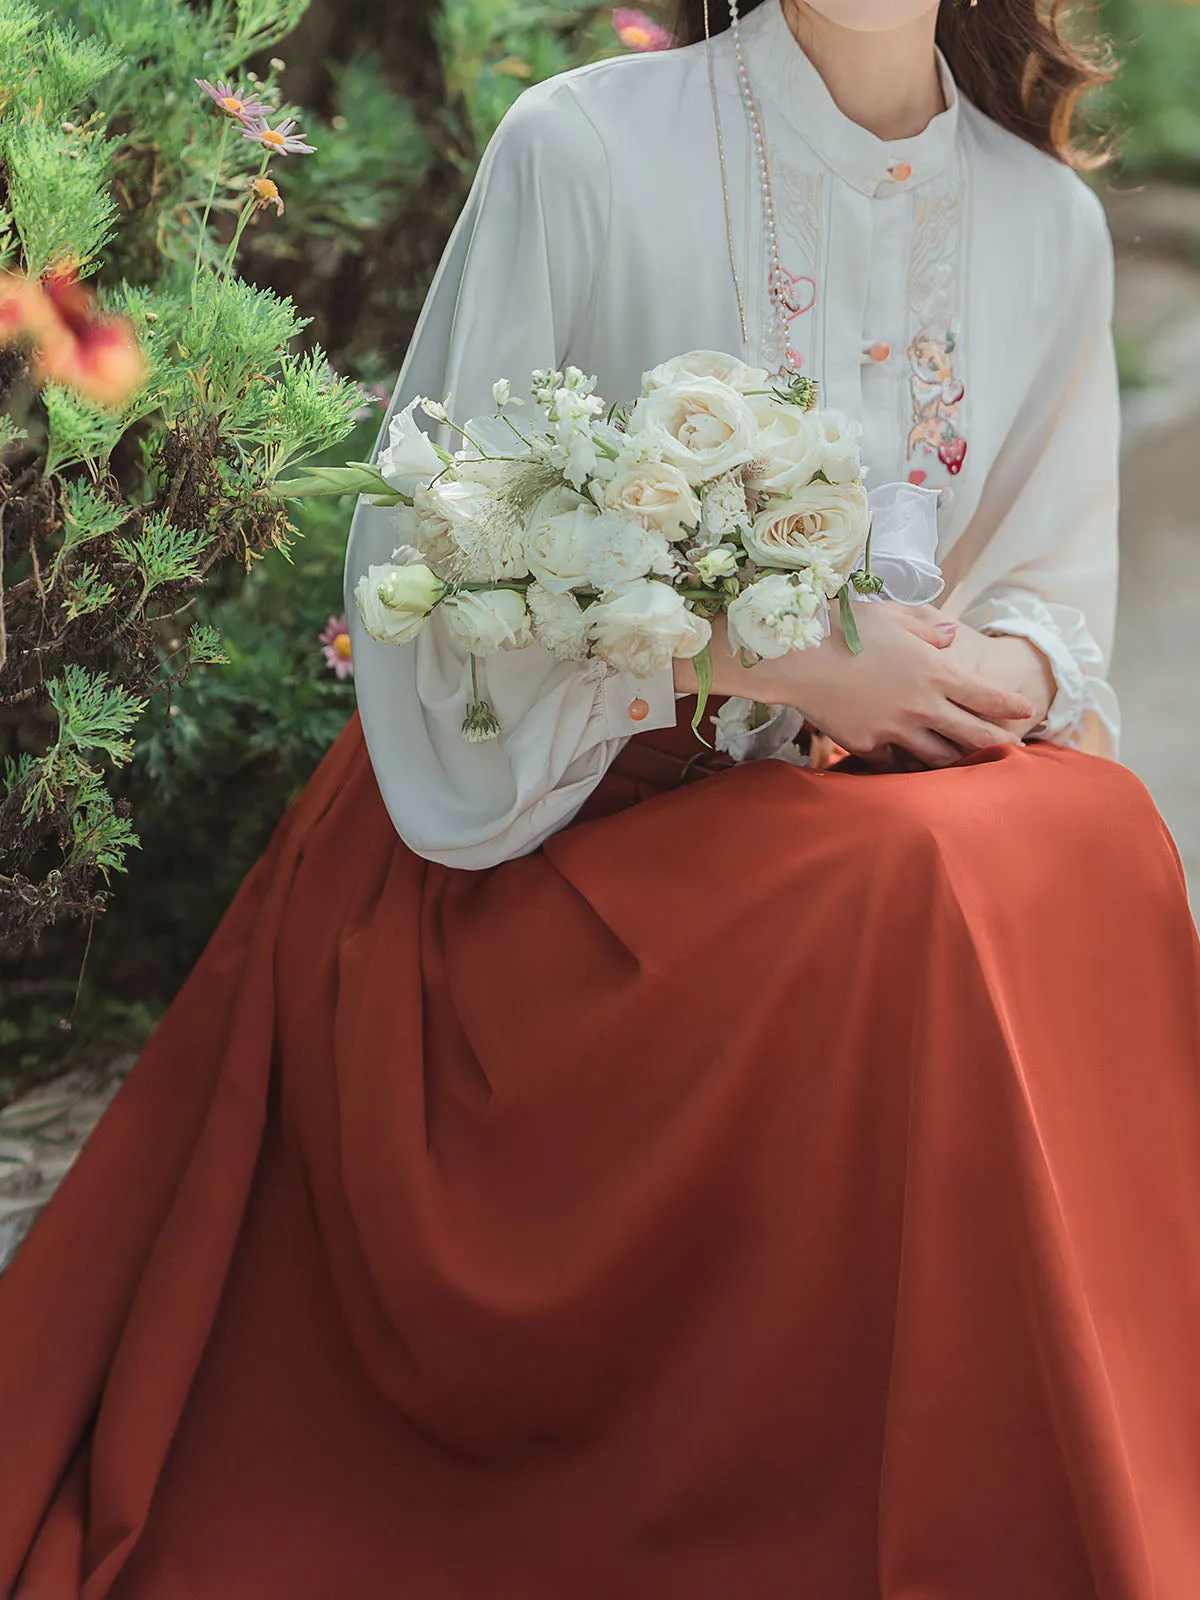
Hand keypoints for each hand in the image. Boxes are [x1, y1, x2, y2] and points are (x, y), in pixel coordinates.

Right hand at [680, 601, 1035, 769]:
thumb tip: (951, 636)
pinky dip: (907, 765)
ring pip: (938, 756)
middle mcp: (922, 706)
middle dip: (998, 743)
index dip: (1010, 704)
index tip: (1027, 711)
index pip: (986, 694)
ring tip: (968, 764)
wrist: (797, 658)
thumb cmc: (843, 626)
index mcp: (935, 671)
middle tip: (1014, 750)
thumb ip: (928, 626)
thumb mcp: (892, 613)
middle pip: (973, 734)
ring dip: (957, 760)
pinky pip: (895, 763)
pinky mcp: (867, 745)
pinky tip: (912, 768)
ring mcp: (895, 730)